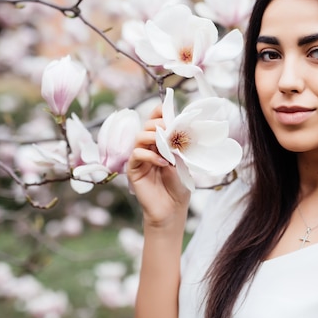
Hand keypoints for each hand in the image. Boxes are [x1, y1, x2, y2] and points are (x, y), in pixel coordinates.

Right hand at [127, 105, 190, 228]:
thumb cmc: (178, 185)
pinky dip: (150, 155)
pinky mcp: (134, 169)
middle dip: (159, 124)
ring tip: (167, 148)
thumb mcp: (183, 160)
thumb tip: (178, 127)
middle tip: (171, 131)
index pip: (155, 120)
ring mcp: (140, 157)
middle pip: (147, 125)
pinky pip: (137, 154)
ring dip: (154, 138)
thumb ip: (177, 144)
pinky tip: (162, 163)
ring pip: (140, 137)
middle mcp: (148, 147)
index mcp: (160, 142)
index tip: (168, 109)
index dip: (159, 112)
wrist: (172, 208)